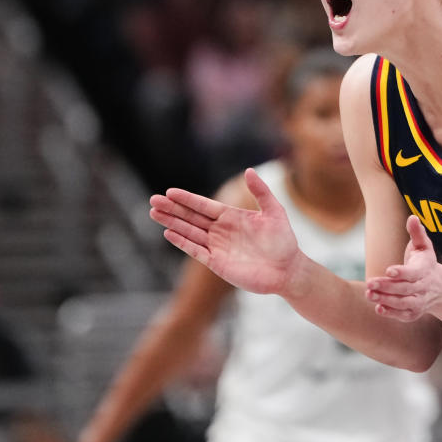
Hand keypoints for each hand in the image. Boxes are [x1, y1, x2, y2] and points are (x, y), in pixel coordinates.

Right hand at [150, 168, 298, 294]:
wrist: (287, 270)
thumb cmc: (283, 240)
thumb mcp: (275, 212)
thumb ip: (261, 192)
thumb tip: (249, 170)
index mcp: (232, 216)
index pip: (204, 205)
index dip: (187, 199)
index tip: (170, 192)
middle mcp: (221, 230)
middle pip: (191, 217)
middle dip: (173, 209)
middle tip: (153, 200)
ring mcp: (217, 247)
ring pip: (189, 232)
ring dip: (172, 223)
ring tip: (154, 213)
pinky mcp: (217, 263)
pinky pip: (196, 250)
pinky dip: (183, 242)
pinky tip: (169, 233)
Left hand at [365, 215, 441, 320]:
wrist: (441, 287)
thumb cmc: (425, 262)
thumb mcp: (424, 246)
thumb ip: (417, 233)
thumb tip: (412, 217)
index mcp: (425, 270)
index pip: (413, 273)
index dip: (401, 273)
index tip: (388, 270)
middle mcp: (423, 287)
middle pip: (405, 289)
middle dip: (387, 287)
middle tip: (370, 283)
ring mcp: (420, 301)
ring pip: (403, 303)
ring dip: (386, 300)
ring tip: (369, 294)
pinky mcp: (414, 312)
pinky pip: (403, 315)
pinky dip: (391, 313)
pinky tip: (378, 308)